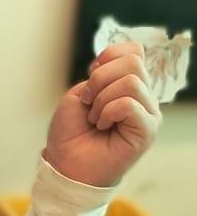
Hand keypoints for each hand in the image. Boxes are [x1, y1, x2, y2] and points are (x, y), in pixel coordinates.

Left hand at [43, 40, 160, 188]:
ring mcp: (148, 113)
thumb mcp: (80, 93)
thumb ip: (102, 74)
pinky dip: (108, 112)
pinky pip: (129, 104)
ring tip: (95, 118)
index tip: (90, 78)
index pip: (134, 51)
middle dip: (101, 78)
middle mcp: (144, 97)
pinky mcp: (148, 130)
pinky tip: (102, 126)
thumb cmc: (71, 133)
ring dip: (102, 99)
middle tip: (89, 102)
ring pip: (131, 82)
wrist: (66, 164)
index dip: (108, 57)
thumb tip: (120, 63)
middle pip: (134, 62)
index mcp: (130, 85)